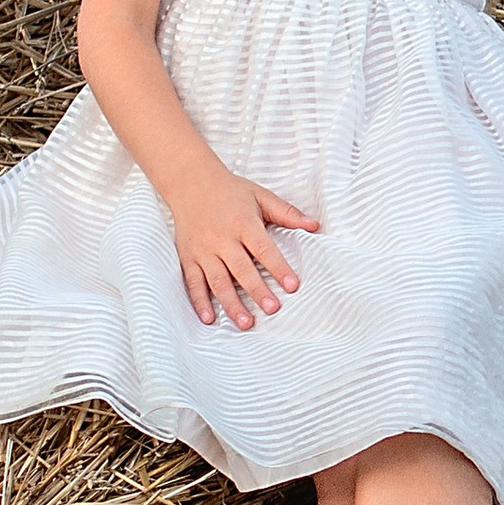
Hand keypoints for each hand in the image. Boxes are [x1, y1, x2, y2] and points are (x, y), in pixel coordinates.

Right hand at [168, 168, 316, 326]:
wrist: (190, 182)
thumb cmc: (229, 191)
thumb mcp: (260, 196)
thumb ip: (287, 213)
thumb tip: (314, 225)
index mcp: (242, 223)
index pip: (263, 249)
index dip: (278, 268)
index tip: (292, 286)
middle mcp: (222, 239)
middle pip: (241, 269)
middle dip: (257, 290)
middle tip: (272, 309)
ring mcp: (203, 250)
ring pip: (218, 281)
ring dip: (231, 303)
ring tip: (246, 323)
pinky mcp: (188, 257)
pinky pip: (193, 282)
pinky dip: (199, 302)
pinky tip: (210, 319)